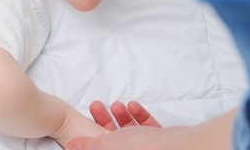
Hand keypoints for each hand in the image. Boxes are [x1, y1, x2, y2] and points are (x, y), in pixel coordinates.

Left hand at [66, 101, 185, 149]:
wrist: (178, 147)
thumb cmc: (142, 148)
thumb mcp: (107, 145)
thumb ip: (89, 146)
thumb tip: (71, 147)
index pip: (102, 148)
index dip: (91, 137)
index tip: (85, 121)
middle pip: (114, 138)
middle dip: (104, 120)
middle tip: (96, 105)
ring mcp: (149, 148)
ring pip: (131, 131)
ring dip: (122, 116)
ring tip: (116, 104)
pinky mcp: (163, 141)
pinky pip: (148, 128)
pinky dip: (139, 116)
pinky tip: (133, 105)